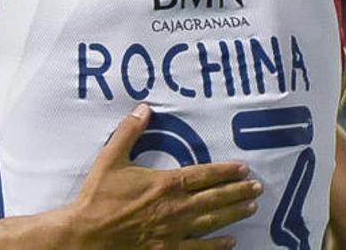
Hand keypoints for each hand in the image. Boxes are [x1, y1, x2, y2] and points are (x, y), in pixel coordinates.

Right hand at [66, 104, 262, 249]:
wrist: (87, 236)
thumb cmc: (98, 198)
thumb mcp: (111, 158)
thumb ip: (129, 132)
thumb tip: (143, 109)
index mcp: (165, 183)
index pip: (204, 174)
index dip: (225, 171)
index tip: (243, 168)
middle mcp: (176, 207)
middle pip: (215, 198)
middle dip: (238, 191)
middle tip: (257, 187)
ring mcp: (174, 231)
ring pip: (212, 221)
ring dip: (234, 213)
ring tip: (251, 206)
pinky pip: (199, 248)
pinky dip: (217, 246)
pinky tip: (231, 242)